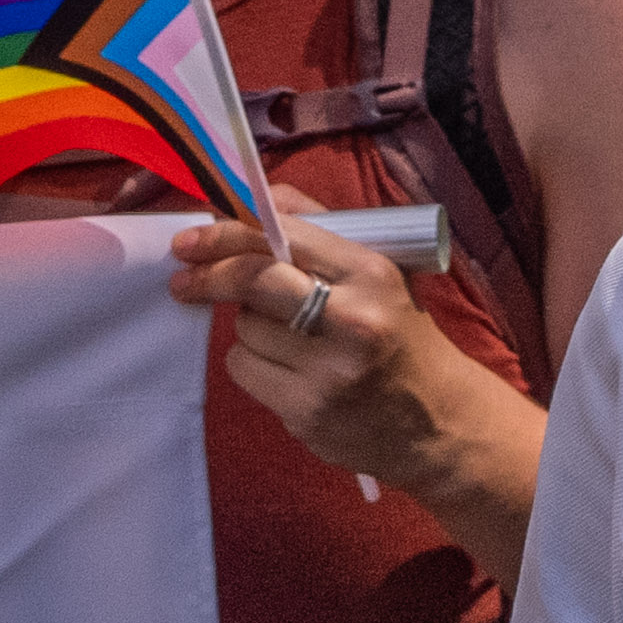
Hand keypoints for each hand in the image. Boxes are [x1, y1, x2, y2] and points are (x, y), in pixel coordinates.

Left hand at [167, 212, 501, 506]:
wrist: (439, 421)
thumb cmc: (400, 333)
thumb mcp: (378, 271)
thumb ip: (316, 227)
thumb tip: (247, 201)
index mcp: (371, 274)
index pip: (280, 239)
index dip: (226, 234)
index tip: (191, 237)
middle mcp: (352, 321)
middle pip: (252, 281)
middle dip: (210, 275)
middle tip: (183, 277)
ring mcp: (328, 373)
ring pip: (244, 330)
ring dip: (250, 326)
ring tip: (288, 334)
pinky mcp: (307, 414)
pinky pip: (245, 371)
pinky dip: (253, 364)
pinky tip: (289, 368)